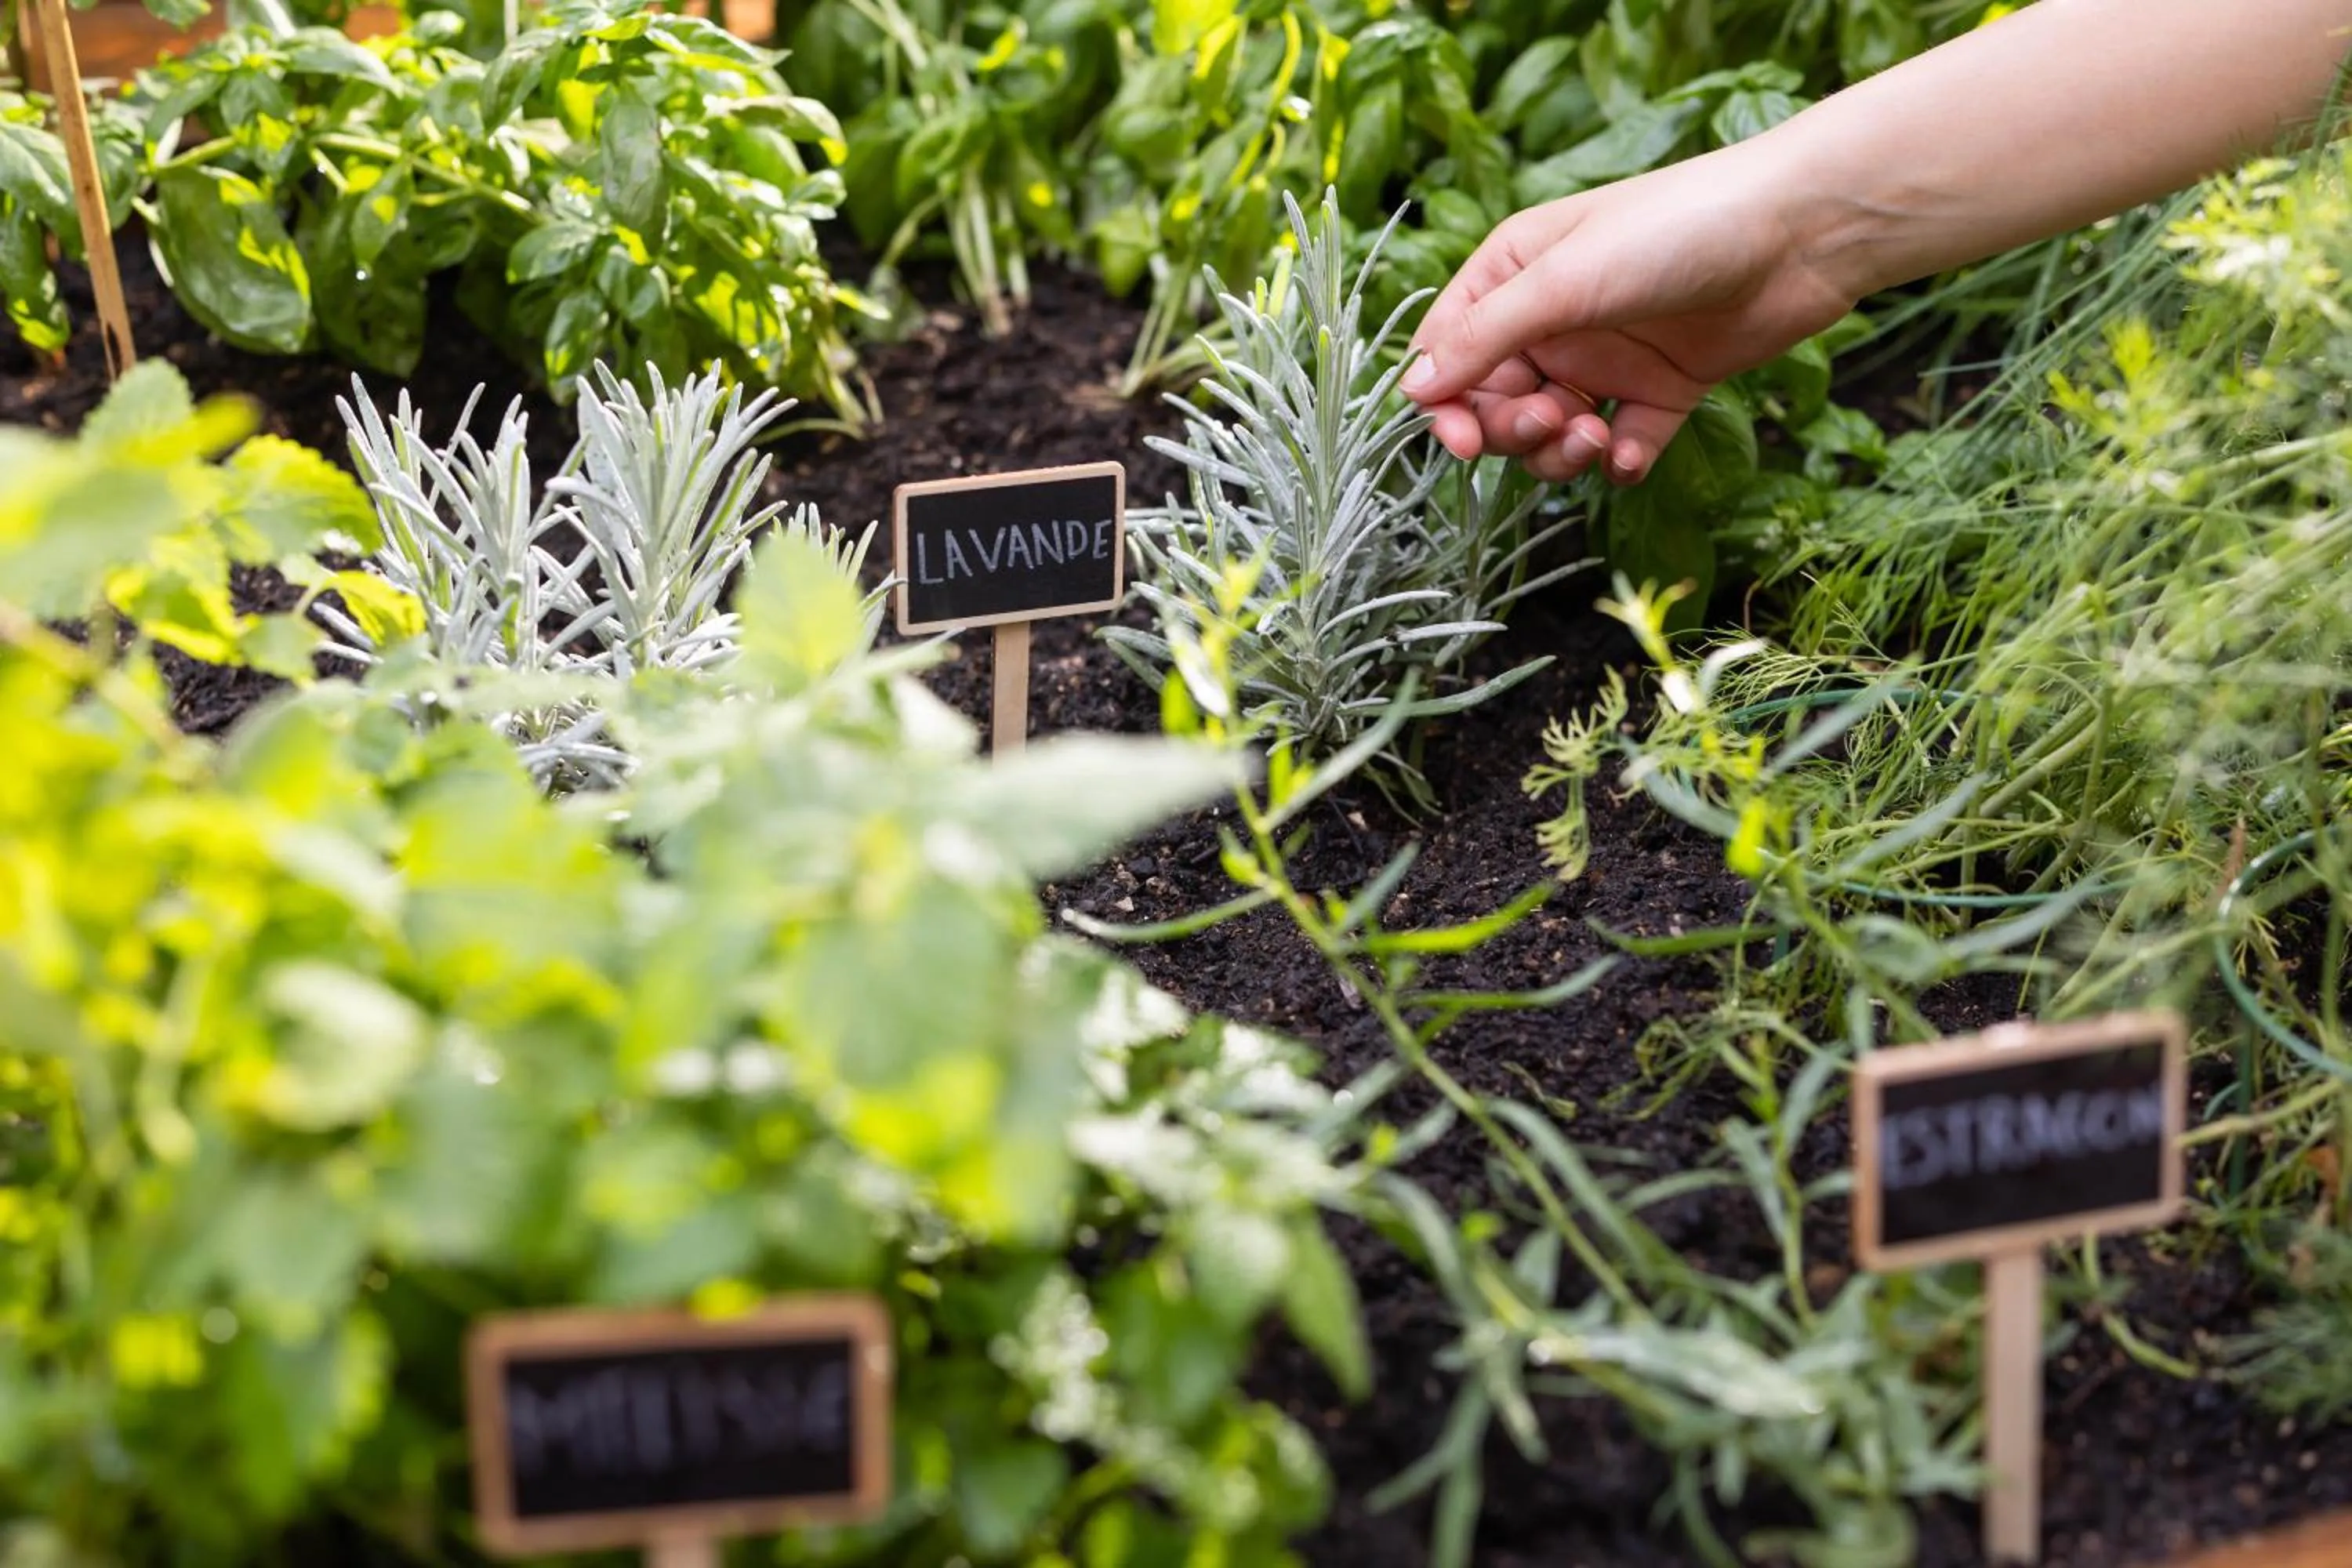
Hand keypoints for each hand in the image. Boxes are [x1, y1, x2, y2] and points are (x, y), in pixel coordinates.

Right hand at [1400, 141, 1857, 484]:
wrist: (1800, 232)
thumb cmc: (1676, 228)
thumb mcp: (1564, 279)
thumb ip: (1486, 336)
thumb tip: (1413, 390)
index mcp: (1516, 274)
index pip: (1449, 352)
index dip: (1446, 402)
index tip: (1462, 441)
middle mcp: (1555, 317)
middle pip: (1496, 400)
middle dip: (1513, 428)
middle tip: (1550, 421)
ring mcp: (1610, 355)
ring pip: (1554, 432)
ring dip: (1563, 451)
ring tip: (1599, 435)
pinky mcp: (1664, 387)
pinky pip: (1622, 444)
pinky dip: (1620, 461)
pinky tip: (1631, 452)